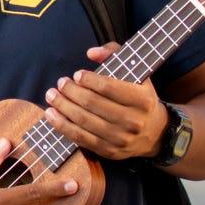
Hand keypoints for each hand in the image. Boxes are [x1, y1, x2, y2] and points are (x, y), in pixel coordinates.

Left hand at [42, 43, 168, 160]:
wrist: (154, 132)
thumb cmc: (138, 97)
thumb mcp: (135, 73)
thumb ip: (114, 54)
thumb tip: (91, 53)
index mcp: (142, 100)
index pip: (108, 87)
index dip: (88, 80)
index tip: (77, 74)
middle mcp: (133, 121)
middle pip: (92, 103)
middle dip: (71, 92)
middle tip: (60, 83)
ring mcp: (120, 138)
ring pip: (83, 121)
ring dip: (62, 106)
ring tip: (51, 95)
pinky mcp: (109, 151)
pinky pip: (80, 138)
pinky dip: (62, 125)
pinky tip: (51, 114)